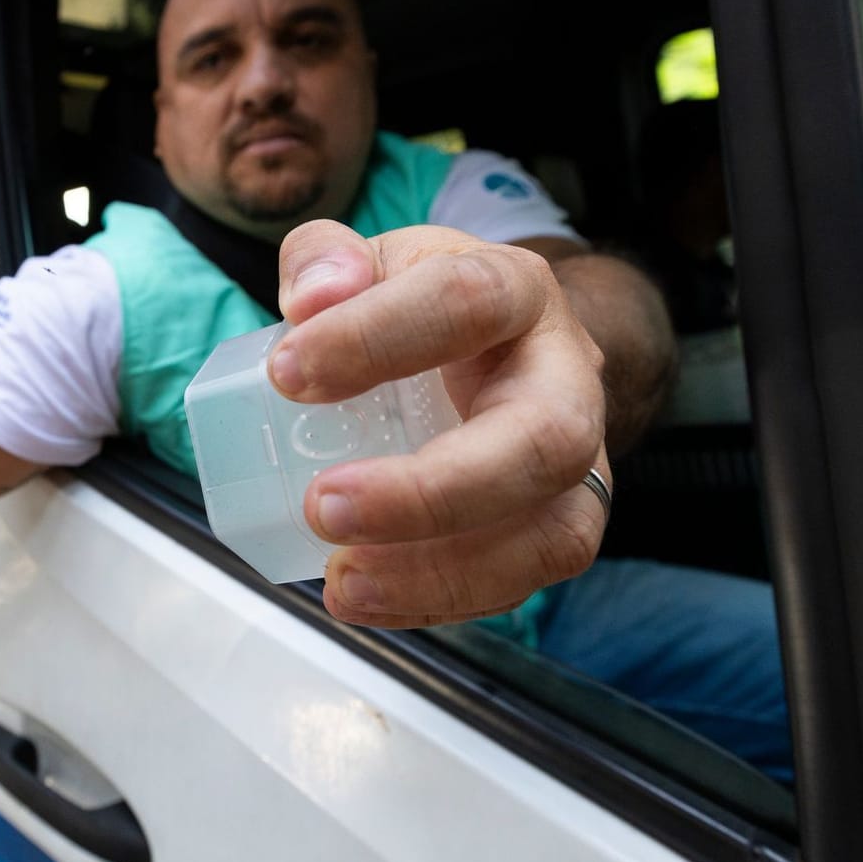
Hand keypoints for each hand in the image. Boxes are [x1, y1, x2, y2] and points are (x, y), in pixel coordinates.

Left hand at [273, 221, 609, 627]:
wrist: (503, 351)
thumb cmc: (425, 308)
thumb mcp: (374, 262)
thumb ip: (326, 261)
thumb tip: (311, 299)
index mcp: (518, 293)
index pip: (468, 303)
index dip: (375, 337)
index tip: (285, 373)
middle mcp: (567, 380)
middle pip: (543, 441)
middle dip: (431, 491)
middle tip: (323, 508)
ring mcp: (577, 465)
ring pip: (553, 534)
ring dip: (442, 571)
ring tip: (342, 579)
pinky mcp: (559, 528)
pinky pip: (523, 582)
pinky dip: (440, 600)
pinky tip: (366, 597)